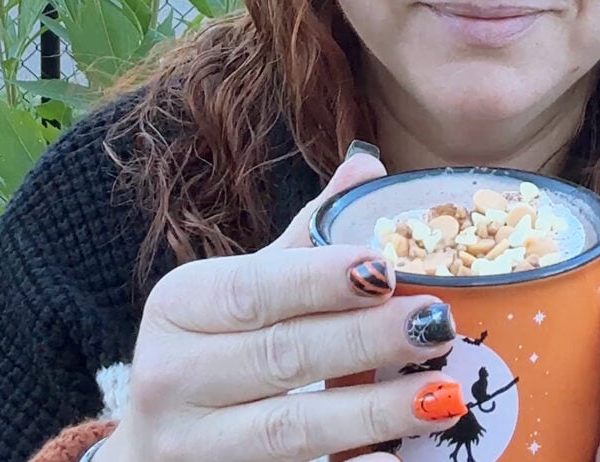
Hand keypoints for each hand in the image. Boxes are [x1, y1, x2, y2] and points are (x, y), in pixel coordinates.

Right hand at [96, 150, 465, 461]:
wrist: (154, 448)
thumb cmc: (211, 351)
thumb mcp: (240, 289)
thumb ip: (305, 238)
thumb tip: (368, 165)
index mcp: (180, 306)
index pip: (256, 288)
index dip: (320, 279)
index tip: (385, 268)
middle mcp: (172, 375)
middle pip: (282, 354)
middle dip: (365, 340)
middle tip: (437, 323)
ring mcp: (193, 443)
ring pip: (292, 425)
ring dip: (374, 410)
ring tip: (445, 393)